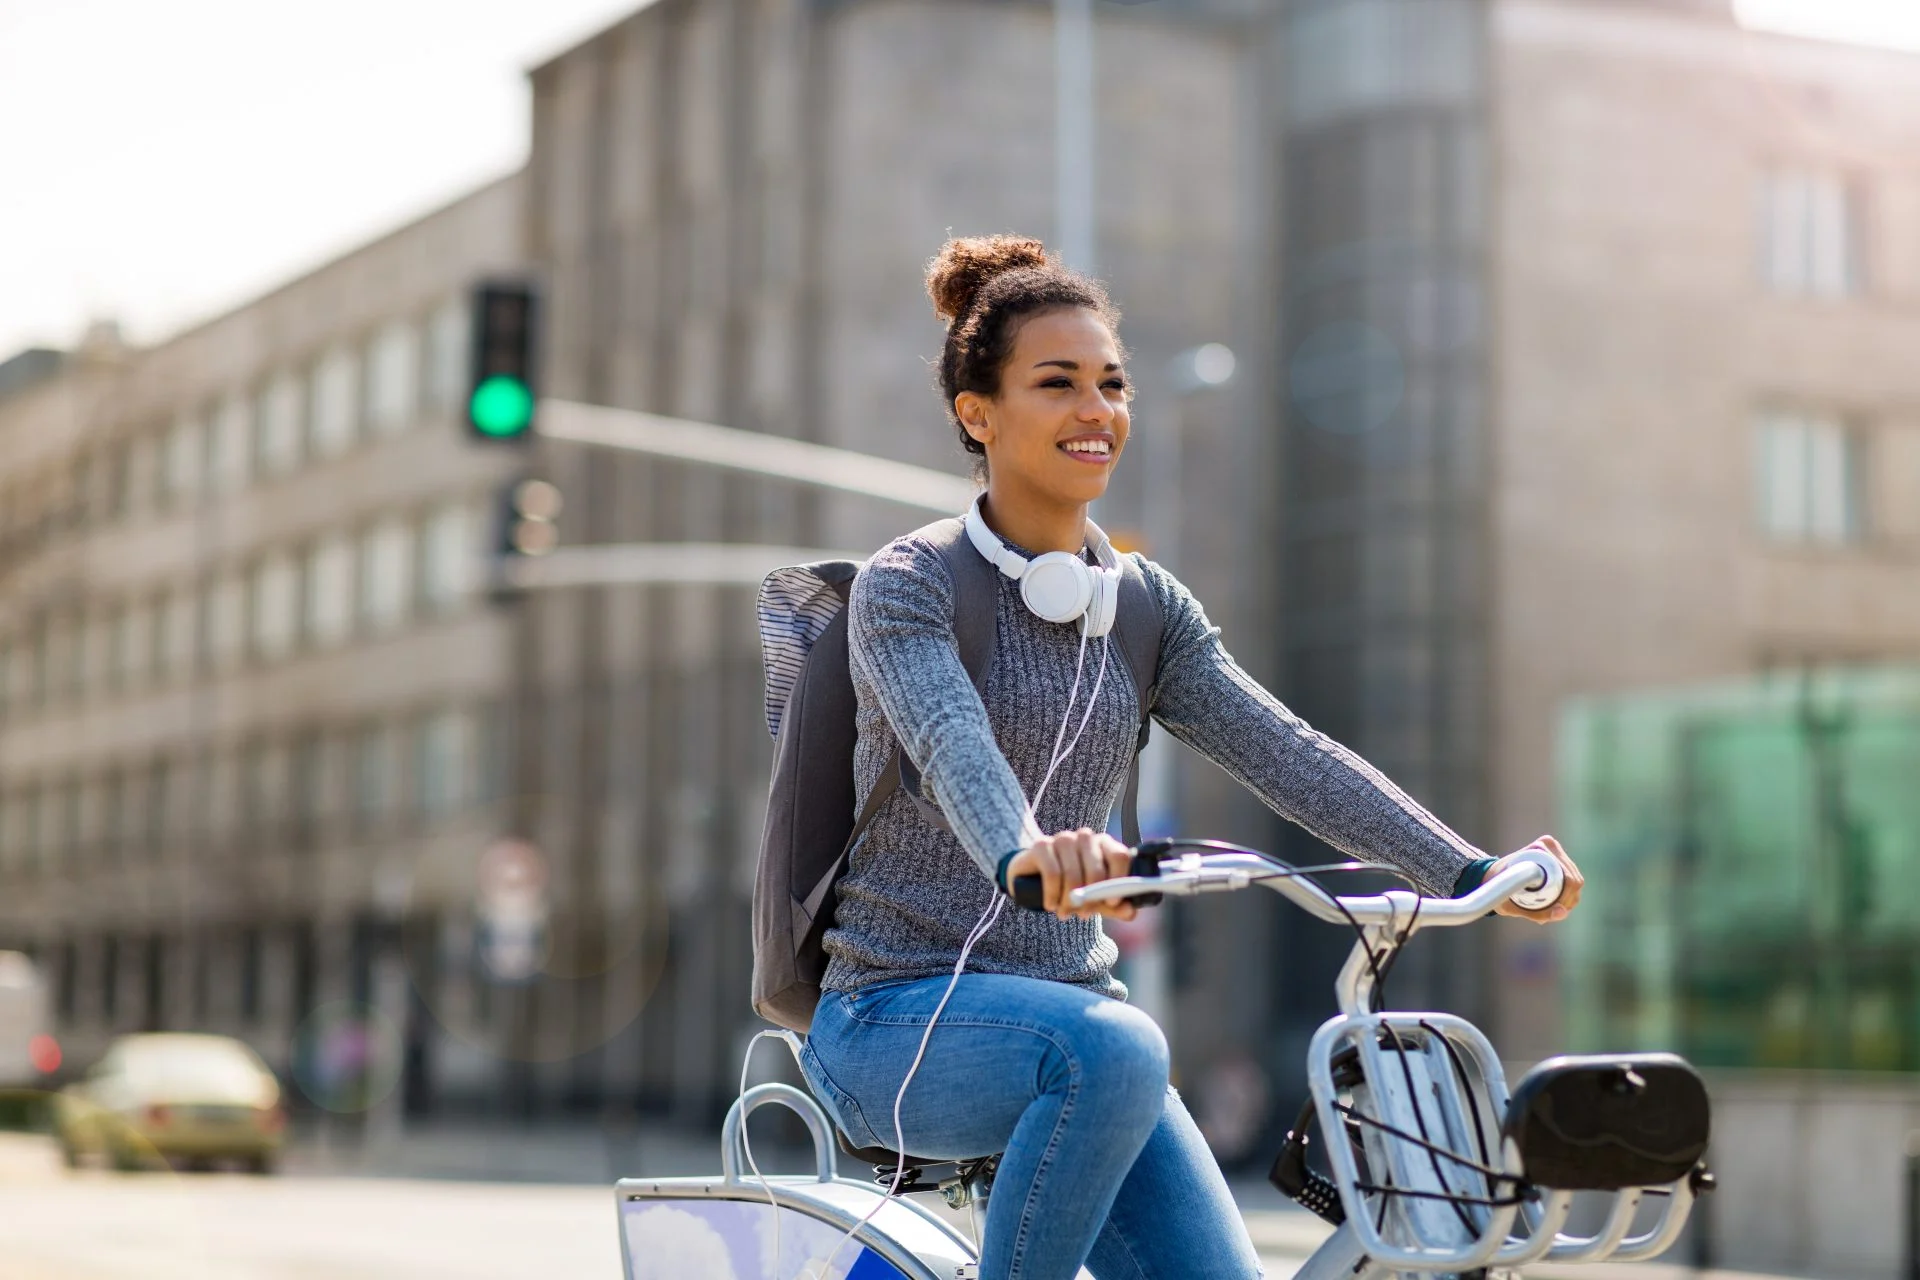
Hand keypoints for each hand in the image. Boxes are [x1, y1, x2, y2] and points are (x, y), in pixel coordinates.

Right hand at [1004, 829, 1137, 921]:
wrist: (1034, 879)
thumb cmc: (1072, 886)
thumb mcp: (1095, 899)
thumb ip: (1113, 906)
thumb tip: (1130, 912)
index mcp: (1104, 845)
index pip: (1119, 856)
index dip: (1118, 881)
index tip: (1111, 902)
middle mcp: (1085, 837)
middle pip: (1096, 869)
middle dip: (1090, 899)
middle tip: (1084, 915)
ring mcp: (1063, 839)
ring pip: (1073, 874)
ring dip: (1069, 900)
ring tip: (1065, 913)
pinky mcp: (1042, 845)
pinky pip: (1052, 873)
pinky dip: (1053, 894)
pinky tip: (1051, 905)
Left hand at [1491, 835, 1583, 923]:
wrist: (1491, 877)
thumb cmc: (1498, 888)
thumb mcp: (1511, 905)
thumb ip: (1537, 912)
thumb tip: (1562, 912)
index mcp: (1540, 849)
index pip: (1568, 879)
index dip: (1564, 898)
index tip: (1552, 910)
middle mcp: (1551, 846)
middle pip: (1575, 881)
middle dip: (1565, 901)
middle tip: (1549, 913)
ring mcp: (1556, 852)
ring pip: (1576, 883)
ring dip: (1566, 900)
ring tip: (1548, 909)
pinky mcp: (1559, 860)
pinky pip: (1572, 882)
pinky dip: (1565, 896)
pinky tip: (1552, 903)